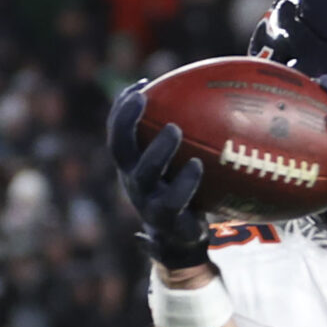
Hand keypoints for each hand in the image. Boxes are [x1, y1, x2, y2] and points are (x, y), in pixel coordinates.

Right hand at [107, 83, 208, 271]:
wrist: (184, 241)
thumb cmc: (184, 193)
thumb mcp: (178, 165)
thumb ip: (183, 137)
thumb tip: (209, 94)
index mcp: (133, 167)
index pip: (118, 134)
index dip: (121, 110)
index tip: (139, 85)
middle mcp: (134, 183)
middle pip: (120, 150)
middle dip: (126, 122)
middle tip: (143, 99)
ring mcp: (149, 204)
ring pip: (144, 175)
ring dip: (156, 150)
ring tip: (175, 129)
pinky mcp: (170, 223)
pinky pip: (173, 202)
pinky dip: (183, 183)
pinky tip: (196, 166)